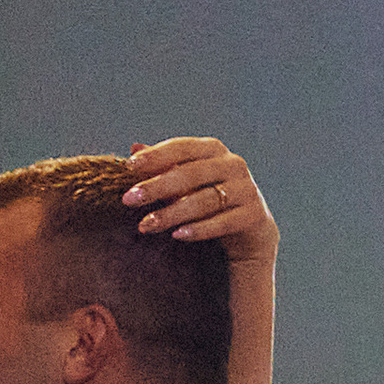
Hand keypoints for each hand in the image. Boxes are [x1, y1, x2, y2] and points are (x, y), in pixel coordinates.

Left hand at [124, 137, 275, 258]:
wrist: (250, 232)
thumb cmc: (210, 201)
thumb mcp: (186, 183)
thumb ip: (164, 166)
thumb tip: (134, 147)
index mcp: (214, 150)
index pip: (182, 147)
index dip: (156, 155)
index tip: (128, 166)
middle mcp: (233, 165)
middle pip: (191, 173)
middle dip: (157, 186)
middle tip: (128, 199)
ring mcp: (247, 189)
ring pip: (205, 200)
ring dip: (172, 213)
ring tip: (145, 226)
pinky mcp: (254, 215)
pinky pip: (223, 222)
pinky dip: (199, 229)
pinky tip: (177, 236)